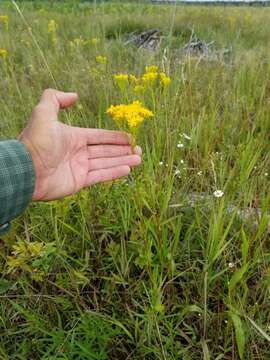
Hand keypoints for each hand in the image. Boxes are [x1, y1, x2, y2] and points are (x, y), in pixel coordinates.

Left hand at [19, 89, 141, 200]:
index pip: (99, 137)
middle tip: (139, 150)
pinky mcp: (79, 182)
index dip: (115, 137)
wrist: (26, 170)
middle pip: (106, 150)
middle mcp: (78, 152)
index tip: (130, 138)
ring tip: (139, 159)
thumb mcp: (43, 113)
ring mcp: (80, 168)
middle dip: (123, 150)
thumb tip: (74, 95)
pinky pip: (100, 176)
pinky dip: (114, 173)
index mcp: (74, 137)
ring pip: (106, 163)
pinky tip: (127, 170)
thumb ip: (55, 98)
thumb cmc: (36, 142)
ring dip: (123, 161)